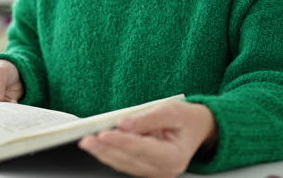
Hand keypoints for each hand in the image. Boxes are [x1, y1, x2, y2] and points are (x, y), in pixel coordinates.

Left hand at [78, 100, 216, 177]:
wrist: (196, 129)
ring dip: (103, 152)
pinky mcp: (144, 170)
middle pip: (129, 159)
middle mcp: (164, 170)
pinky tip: (97, 144)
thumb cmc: (185, 119)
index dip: (122, 141)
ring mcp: (154, 173)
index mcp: (174, 156)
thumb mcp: (171, 110)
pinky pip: (123, 163)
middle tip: (86, 138)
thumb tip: (123, 123)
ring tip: (86, 141)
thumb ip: (147, 118)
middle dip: (105, 148)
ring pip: (123, 164)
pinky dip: (109, 153)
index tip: (103, 133)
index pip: (143, 149)